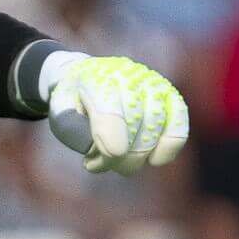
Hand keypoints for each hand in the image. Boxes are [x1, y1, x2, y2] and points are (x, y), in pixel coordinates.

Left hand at [44, 54, 189, 173]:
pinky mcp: (170, 96)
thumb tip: (93, 146)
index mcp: (98, 79)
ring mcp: (153, 85)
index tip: (96, 162)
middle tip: (96, 163)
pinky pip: (179, 127)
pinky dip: (168, 149)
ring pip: (154, 134)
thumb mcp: (59, 111)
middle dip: (115, 159)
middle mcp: (130, 78)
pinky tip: (153, 159)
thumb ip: (71, 128)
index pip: (110, 114)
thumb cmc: (73, 100)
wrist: (88, 76)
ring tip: (114, 159)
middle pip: (133, 130)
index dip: (108, 143)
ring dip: (134, 159)